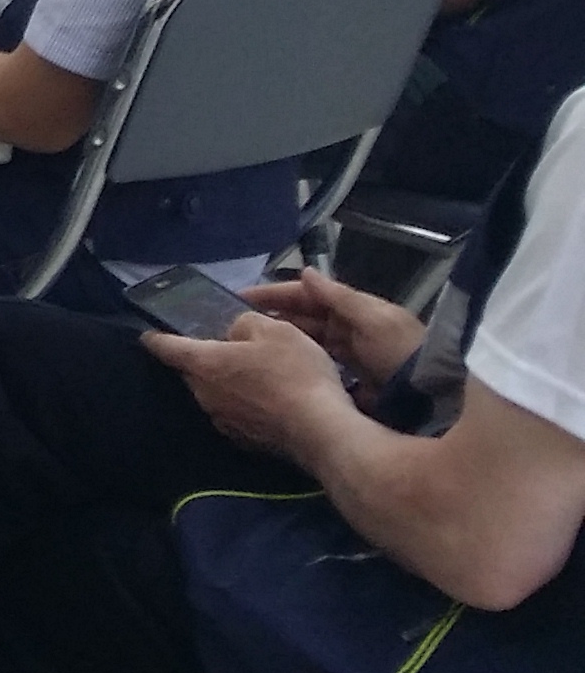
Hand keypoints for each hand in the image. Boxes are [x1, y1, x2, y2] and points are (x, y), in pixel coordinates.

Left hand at [146, 311, 361, 458]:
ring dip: (227, 383)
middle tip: (227, 348)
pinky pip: (235, 413)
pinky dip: (244, 404)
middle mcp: (203, 395)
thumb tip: (233, 332)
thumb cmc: (294, 373)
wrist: (321, 431)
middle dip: (203, 359)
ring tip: (254, 373)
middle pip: (192, 371)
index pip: (165, 347)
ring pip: (214, 393)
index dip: (156, 336)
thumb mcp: (274, 330)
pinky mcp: (243, 441)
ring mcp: (222, 421)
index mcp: (203, 364)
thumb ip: (244, 324)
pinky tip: (269, 400)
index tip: (149, 333)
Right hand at [241, 268, 430, 386]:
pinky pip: (319, 371)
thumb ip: (340, 298)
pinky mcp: (354, 386)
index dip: (277, 294)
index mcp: (357, 310)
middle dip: (275, 319)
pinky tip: (280, 375)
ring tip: (252, 350)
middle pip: (306, 320)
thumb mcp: (374, 320)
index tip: (241, 298)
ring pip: (309, 345)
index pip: (310, 295)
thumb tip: (307, 273)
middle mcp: (353, 331)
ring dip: (285, 343)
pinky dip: (301, 369)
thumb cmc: (401, 353)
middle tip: (238, 327)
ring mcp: (353, 359)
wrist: (435, 399)